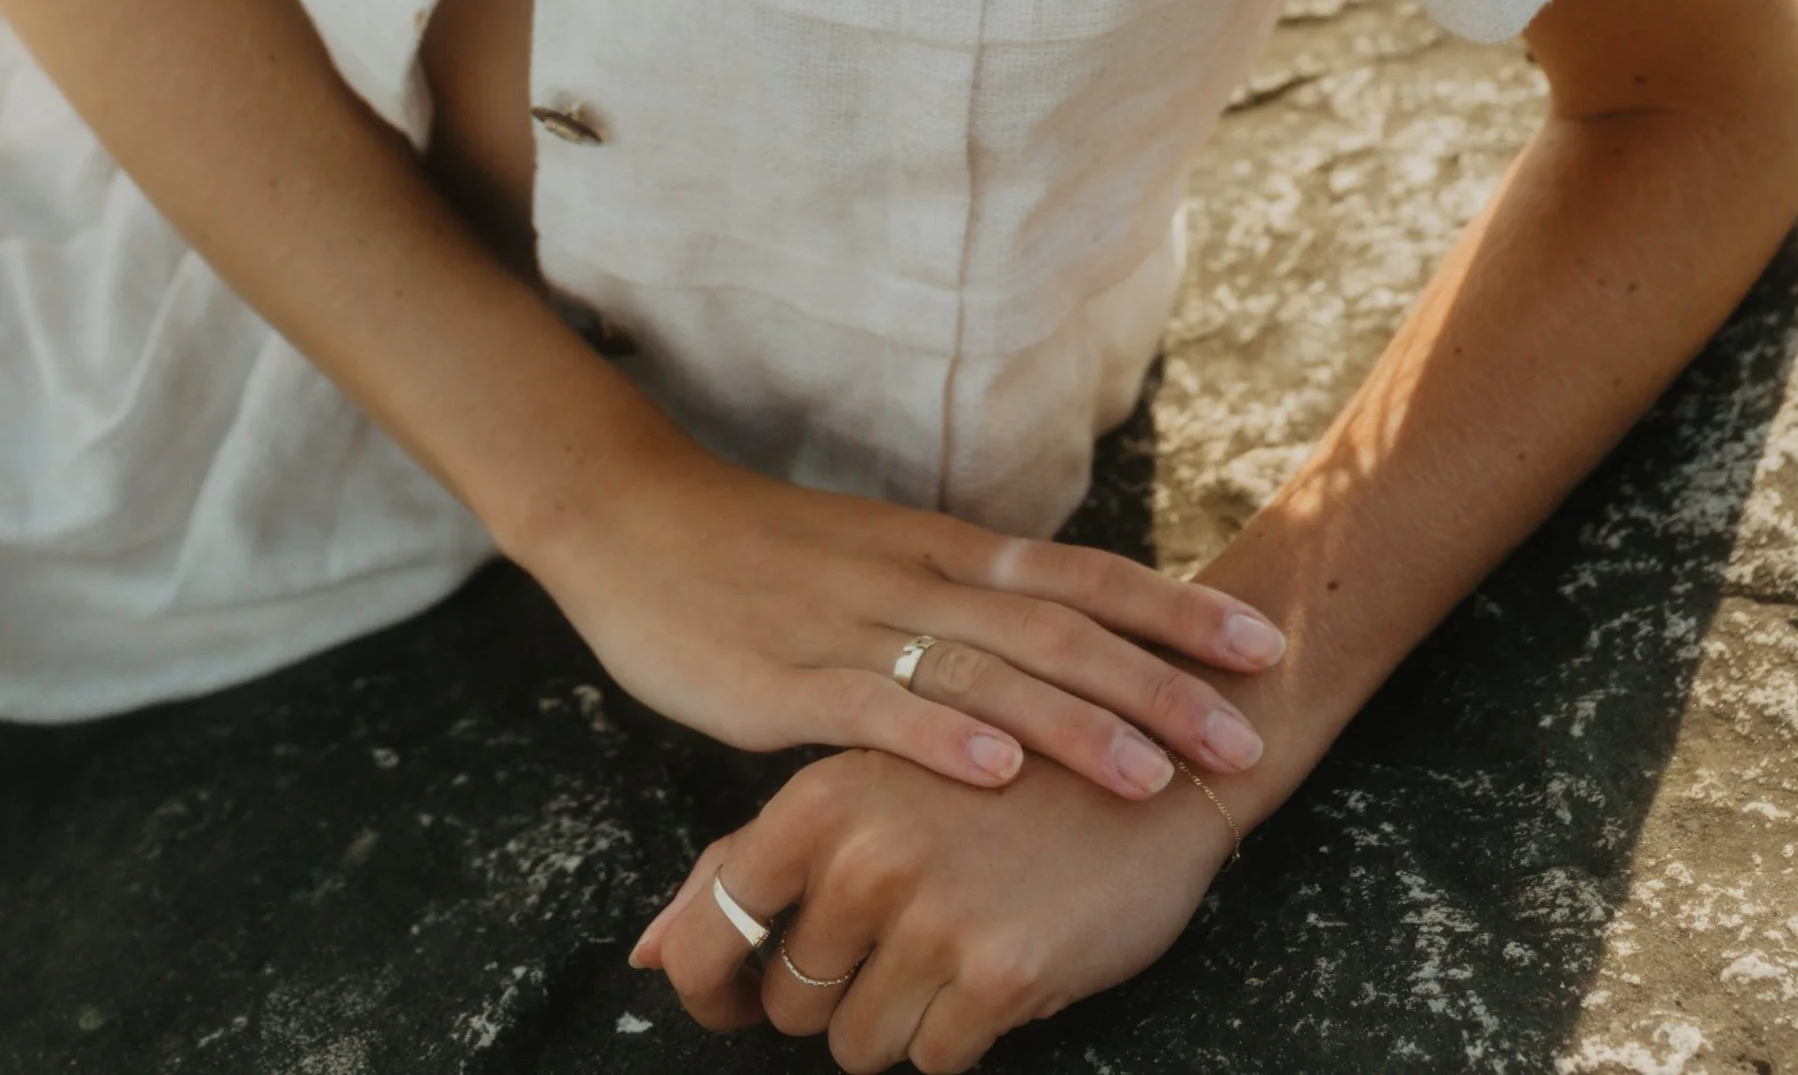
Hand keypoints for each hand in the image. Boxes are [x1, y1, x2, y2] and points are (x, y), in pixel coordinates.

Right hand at [526, 429, 1280, 799]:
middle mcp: (918, 577)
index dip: (1176, 612)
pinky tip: (997, 773)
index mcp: (946, 549)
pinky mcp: (785, 678)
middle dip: (1162, 682)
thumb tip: (1054, 656)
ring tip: (1156, 772)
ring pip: (988, 673)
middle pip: (1062, 628)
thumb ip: (960, 610)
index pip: (1085, 577)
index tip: (1263, 646)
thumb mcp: (882, 568)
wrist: (637, 520)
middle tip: (1248, 730)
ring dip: (1078, 724)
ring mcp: (854, 626)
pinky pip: (875, 707)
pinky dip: (942, 737)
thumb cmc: (764, 558)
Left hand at [631, 742, 1231, 1066]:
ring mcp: (931, 918)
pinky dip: (961, 1030)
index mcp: (818, 802)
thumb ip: (746, 866)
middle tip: (903, 936)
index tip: (736, 1002)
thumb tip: (645, 956)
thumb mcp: (865, 786)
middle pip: (789, 1004)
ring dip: (899, 1017)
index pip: (705, 938)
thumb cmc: (996, 773)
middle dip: (835, 992)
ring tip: (953, 940)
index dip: (711, 990)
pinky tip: (1001, 956)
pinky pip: (936, 1060)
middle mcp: (863, 858)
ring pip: (858, 1045)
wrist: (1152, 754)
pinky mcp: (999, 974)